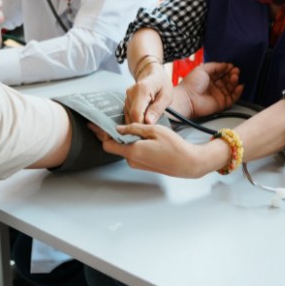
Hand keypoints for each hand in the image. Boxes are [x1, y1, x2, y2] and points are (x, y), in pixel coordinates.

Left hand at [90, 122, 209, 177]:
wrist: (188, 163)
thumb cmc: (174, 146)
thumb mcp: (154, 130)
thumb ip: (134, 129)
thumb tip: (118, 128)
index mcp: (133, 152)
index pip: (108, 144)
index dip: (102, 134)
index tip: (96, 125)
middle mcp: (132, 160)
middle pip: (115, 146)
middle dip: (112, 134)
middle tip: (107, 120)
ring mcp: (138, 164)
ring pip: (124, 148)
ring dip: (124, 138)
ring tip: (128, 124)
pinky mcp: (144, 164)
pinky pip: (132, 152)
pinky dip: (131, 143)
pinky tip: (138, 134)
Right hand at [124, 61, 173, 124]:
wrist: (153, 73)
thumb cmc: (162, 84)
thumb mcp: (167, 96)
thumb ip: (158, 108)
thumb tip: (148, 122)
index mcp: (142, 89)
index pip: (136, 113)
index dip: (142, 125)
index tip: (151, 131)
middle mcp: (130, 93)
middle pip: (132, 116)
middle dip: (142, 125)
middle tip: (154, 129)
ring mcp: (126, 97)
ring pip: (129, 117)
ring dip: (140, 122)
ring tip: (151, 121)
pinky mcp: (126, 102)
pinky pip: (129, 115)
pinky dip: (137, 120)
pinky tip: (146, 119)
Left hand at [174, 62, 243, 118]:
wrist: (187, 99)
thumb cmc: (191, 84)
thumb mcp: (202, 69)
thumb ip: (215, 66)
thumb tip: (226, 64)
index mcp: (209, 77)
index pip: (222, 72)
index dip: (227, 68)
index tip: (231, 65)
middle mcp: (214, 86)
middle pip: (228, 79)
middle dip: (232, 74)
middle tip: (235, 70)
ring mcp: (219, 94)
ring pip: (231, 87)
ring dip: (235, 81)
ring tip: (235, 77)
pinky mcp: (222, 103)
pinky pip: (233, 98)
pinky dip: (238, 92)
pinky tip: (239, 86)